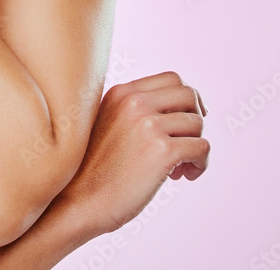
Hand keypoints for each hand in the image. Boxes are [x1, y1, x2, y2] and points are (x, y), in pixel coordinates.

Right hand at [57, 71, 209, 235]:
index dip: (186, 100)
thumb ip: (133, 111)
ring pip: (197, 122)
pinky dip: (200, 164)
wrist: (78, 200)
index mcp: (122, 93)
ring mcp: (148, 125)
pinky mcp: (162, 152)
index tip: (186, 119)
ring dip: (197, 145)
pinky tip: (184, 176)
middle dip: (197, 117)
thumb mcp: (107, 122)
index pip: (171, 79)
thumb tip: (173, 113)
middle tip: (189, 141)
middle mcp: (135, 102)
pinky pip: (201, 147)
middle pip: (189, 94)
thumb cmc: (92, 169)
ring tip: (182, 166)